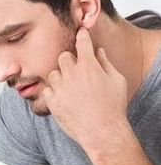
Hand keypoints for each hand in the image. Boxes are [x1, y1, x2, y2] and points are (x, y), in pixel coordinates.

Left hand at [43, 27, 128, 149]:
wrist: (102, 131)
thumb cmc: (113, 107)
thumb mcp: (116, 81)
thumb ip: (105, 63)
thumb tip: (98, 52)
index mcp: (89, 65)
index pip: (82, 42)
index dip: (81, 35)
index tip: (80, 33)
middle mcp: (72, 74)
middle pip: (63, 57)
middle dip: (69, 61)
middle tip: (76, 71)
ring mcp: (60, 88)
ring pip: (53, 74)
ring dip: (60, 78)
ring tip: (70, 89)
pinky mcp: (52, 102)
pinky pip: (47, 90)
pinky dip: (53, 93)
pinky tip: (62, 99)